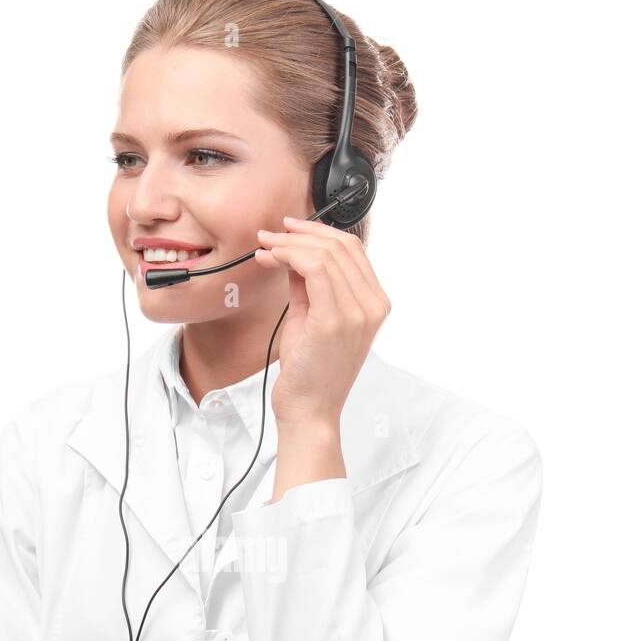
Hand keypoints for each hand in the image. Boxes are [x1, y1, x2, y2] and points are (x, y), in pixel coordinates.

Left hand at [255, 215, 390, 427]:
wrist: (309, 411)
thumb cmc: (310, 372)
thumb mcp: (311, 317)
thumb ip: (308, 284)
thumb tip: (293, 252)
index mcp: (374, 304)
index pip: (352, 250)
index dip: (318, 231)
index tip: (289, 229)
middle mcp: (372, 305)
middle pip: (340, 245)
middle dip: (300, 232)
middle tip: (270, 234)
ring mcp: (357, 312)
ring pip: (325, 253)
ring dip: (289, 243)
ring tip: (265, 248)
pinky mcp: (335, 319)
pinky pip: (314, 268)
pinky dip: (288, 256)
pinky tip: (270, 259)